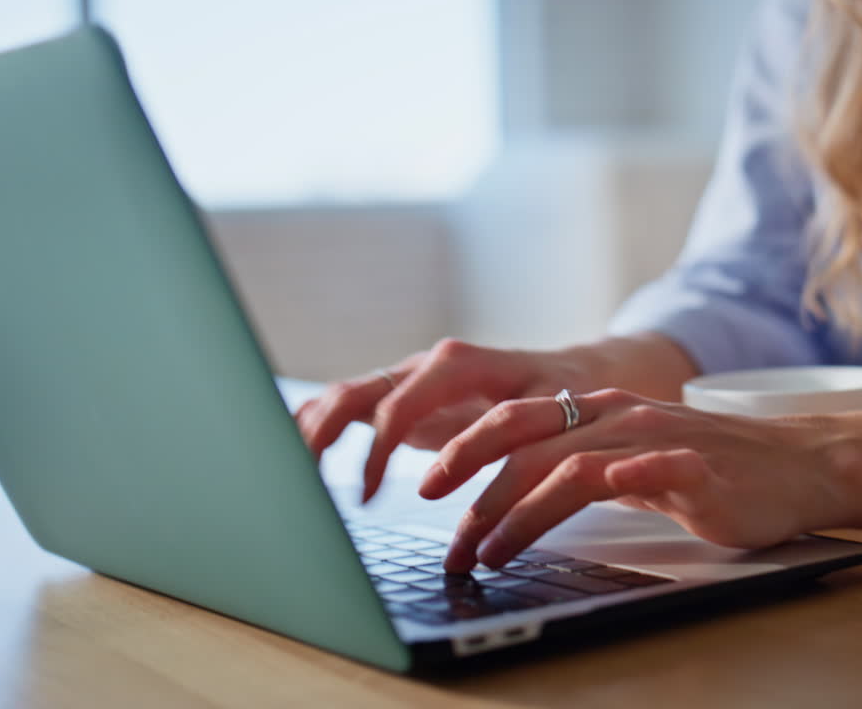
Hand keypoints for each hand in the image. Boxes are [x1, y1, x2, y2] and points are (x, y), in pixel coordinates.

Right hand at [295, 339, 593, 500]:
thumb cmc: (562, 397)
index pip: (397, 404)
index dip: (375, 451)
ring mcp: (411, 380)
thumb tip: (474, 487)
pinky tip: (297, 455)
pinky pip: (353, 406)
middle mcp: (426, 366)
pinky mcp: (404, 397)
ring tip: (290, 476)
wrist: (571, 376)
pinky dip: (321, 426)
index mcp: (458, 365)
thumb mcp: (549, 419)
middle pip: (355, 392)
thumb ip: (511, 445)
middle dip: (320, 435)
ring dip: (313, 432)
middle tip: (298, 480)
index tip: (367, 496)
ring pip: (345, 396)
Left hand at [423, 388, 853, 571]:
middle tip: (441, 523)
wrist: (796, 465)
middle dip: (472, 478)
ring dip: (518, 511)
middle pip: (525, 434)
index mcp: (597, 411)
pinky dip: (614, 481)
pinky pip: (646, 469)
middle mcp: (617, 415)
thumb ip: (580, 471)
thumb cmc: (711, 471)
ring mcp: (654, 437)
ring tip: (489, 552)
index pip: (514, 420)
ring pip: (568, 464)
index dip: (465, 448)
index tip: (429, 487)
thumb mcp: (632, 464)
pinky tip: (583, 505)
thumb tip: (514, 503)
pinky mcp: (694, 466)